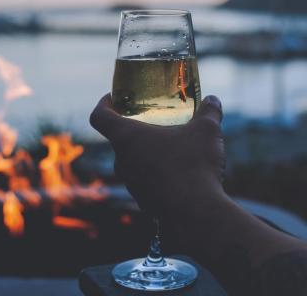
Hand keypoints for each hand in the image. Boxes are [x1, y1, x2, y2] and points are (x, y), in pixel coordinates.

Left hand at [90, 94, 225, 218]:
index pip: (99, 116)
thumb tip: (213, 100)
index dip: (103, 104)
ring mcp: (131, 183)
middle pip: (118, 138)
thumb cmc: (194, 165)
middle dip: (134, 128)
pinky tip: (178, 171)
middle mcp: (122, 160)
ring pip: (132, 160)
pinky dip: (156, 172)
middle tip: (151, 121)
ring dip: (146, 151)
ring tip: (170, 146)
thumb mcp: (206, 131)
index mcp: (127, 137)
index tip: (113, 98)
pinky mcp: (143, 200)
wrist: (196, 213)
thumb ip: (209, 111)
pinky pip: (145, 180)